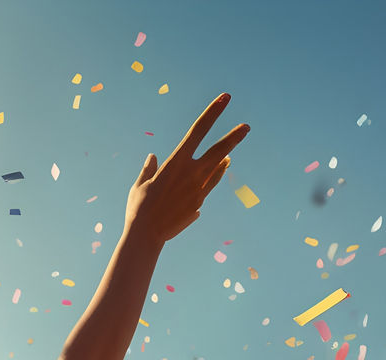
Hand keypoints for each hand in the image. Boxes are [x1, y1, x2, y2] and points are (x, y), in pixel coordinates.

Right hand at [124, 93, 248, 243]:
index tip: (225, 98)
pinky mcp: (199, 203)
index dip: (212, 112)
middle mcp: (191, 173)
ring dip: (224, 158)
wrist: (146, 236)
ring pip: (217, 169)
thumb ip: (149, 169)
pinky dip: (214, 176)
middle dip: (234, 138)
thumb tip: (153, 157)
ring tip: (231, 153)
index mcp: (175, 162)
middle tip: (246, 127)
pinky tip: (219, 170)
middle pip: (218, 150)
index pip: (198, 130)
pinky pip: (210, 185)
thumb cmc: (139, 208)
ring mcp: (198, 189)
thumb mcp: (140, 184)